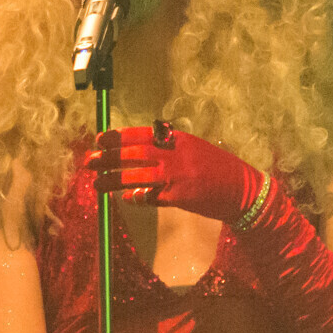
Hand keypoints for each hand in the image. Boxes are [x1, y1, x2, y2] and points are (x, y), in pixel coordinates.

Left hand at [84, 123, 263, 224]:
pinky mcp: (180, 197)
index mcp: (178, 140)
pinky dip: (137, 197)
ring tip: (96, 184)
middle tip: (89, 161)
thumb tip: (140, 150)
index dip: (117, 137)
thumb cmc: (217, 169)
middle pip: (134, 154)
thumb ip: (168, 148)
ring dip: (113, 180)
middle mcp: (175, 155)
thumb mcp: (193, 149)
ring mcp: (177, 176)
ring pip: (137, 176)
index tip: (99, 139)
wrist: (243, 190)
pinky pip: (151, 197)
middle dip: (109, 158)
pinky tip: (126, 198)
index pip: (140, 134)